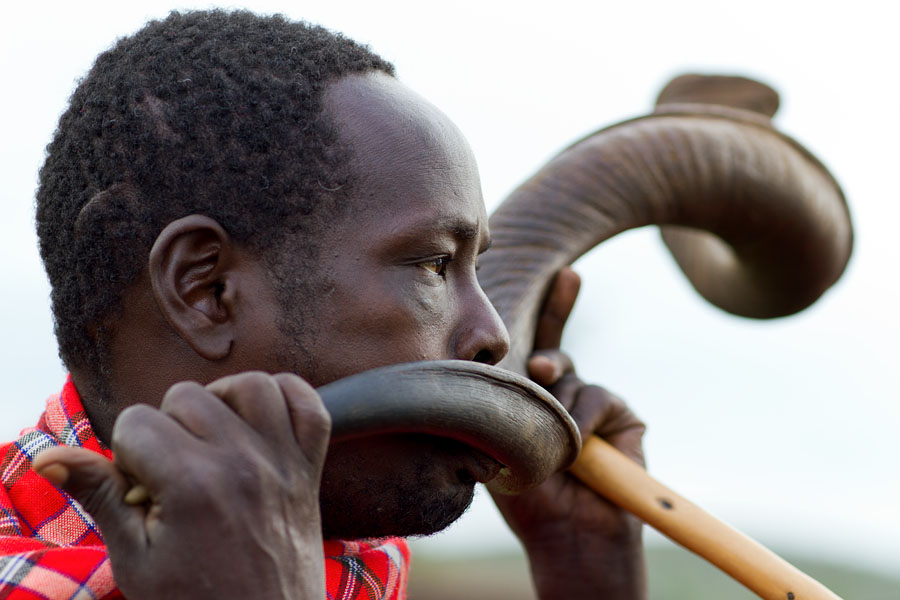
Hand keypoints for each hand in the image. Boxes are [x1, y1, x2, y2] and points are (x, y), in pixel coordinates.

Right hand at [33, 372, 330, 599]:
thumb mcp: (135, 559)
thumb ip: (99, 496)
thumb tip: (49, 458)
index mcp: (192, 483)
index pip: (137, 421)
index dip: (126, 454)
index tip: (141, 490)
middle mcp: (242, 462)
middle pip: (187, 395)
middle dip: (167, 428)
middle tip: (172, 474)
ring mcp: (283, 462)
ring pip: (250, 384)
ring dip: (223, 403)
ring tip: (211, 441)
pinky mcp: (310, 469)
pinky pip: (310, 404)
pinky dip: (287, 400)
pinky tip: (259, 424)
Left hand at [491, 267, 646, 599]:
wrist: (566, 533)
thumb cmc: (524, 492)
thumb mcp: (498, 438)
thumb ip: (506, 397)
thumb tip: (521, 362)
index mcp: (529, 399)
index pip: (534, 345)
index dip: (550, 308)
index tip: (564, 272)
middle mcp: (562, 395)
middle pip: (556, 344)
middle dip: (552, 329)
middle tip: (538, 367)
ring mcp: (594, 404)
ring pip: (570, 376)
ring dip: (555, 408)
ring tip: (550, 443)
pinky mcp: (623, 416)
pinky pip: (598, 397)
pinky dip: (583, 420)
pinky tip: (577, 445)